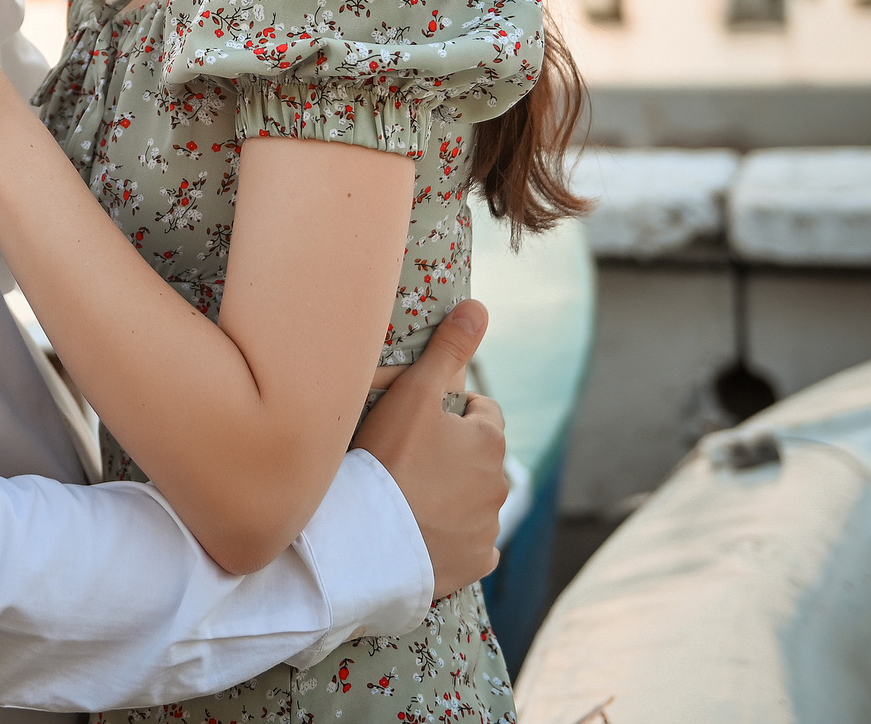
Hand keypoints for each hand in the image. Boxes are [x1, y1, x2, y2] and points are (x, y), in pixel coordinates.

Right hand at [352, 299, 505, 599]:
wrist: (370, 541)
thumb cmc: (388, 460)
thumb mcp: (414, 394)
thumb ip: (448, 348)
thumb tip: (479, 306)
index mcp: (490, 441)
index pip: (481, 412)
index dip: (449, 412)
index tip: (418, 422)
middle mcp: (500, 485)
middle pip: (478, 458)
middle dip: (453, 455)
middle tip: (407, 458)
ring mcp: (489, 528)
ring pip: (474, 500)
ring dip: (452, 495)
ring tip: (407, 495)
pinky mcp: (476, 564)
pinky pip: (471, 545)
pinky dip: (453, 538)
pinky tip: (421, 533)